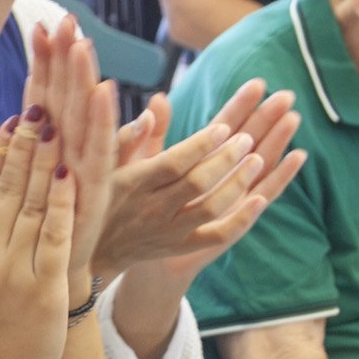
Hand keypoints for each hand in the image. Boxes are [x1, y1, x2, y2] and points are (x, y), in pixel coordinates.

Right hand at [0, 88, 76, 358]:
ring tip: (58, 124)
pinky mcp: (42, 288)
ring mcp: (12, 270)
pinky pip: (52, 236)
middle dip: (24, 143)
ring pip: (28, 203)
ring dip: (43, 160)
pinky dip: (60, 202)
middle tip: (40, 105)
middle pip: (4, 186)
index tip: (14, 120)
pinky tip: (70, 172)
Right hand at [91, 80, 306, 281]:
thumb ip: (130, 135)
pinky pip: (219, 236)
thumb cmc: (99, 197)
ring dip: (238, 182)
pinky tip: (262, 198)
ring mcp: (171, 231)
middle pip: (198, 183)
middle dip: (226, 158)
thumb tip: (155, 106)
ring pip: (212, 208)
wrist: (96, 252)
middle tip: (247, 138)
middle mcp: (154, 209)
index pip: (174, 163)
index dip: (202, 145)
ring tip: (257, 158)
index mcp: (135, 183)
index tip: (224, 127)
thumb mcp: (103, 165)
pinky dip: (243, 219)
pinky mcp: (184, 246)